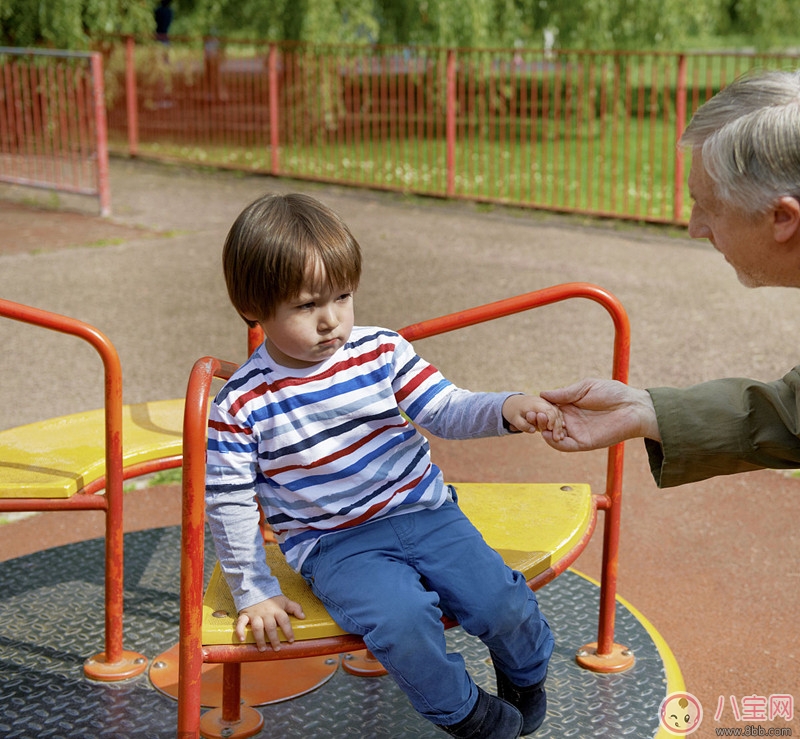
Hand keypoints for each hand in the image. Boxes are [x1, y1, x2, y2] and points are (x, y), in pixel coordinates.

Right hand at [236, 595, 305, 651]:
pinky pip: (241, 623)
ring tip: (263, 649)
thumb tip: (303, 616)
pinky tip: (242, 639)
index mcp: (276, 610)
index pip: (284, 621)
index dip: (288, 631)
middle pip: (271, 627)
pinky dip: (240, 631)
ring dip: (260, 639)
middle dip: (274, 639)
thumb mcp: (284, 601)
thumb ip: (295, 608)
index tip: (291, 640)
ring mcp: (255, 615)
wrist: (255, 588)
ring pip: (258, 628)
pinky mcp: (245, 615)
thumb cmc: (271, 598)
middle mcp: (266, 613)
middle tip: (277, 648)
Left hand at [502, 394, 565, 441]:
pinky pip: (557, 412)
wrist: (513, 403)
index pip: (548, 410)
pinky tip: (561, 430)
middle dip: (558, 425)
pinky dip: (559, 421)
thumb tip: (533, 430)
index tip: (550, 430)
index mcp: (535, 404)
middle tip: (558, 438)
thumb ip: (522, 425)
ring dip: (560, 424)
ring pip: (558, 412)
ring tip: (561, 437)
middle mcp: (543, 401)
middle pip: (555, 412)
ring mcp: (547, 403)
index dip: (551, 420)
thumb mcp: (514, 419)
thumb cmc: (513, 412)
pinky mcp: (548, 406)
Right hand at [538, 378, 659, 451]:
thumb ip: (565, 393)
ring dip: (544, 430)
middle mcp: (571, 419)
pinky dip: (554, 443)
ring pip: (553, 435)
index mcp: (570, 405)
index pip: (548, 408)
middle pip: (547, 423)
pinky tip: (549, 434)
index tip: (533, 406)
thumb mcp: (585, 387)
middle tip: (537, 416)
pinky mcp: (583, 443)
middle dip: (539, 420)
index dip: (539, 408)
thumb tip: (542, 394)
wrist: (633, 407)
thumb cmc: (613, 392)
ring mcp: (576, 431)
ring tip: (543, 423)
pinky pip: (565, 446)